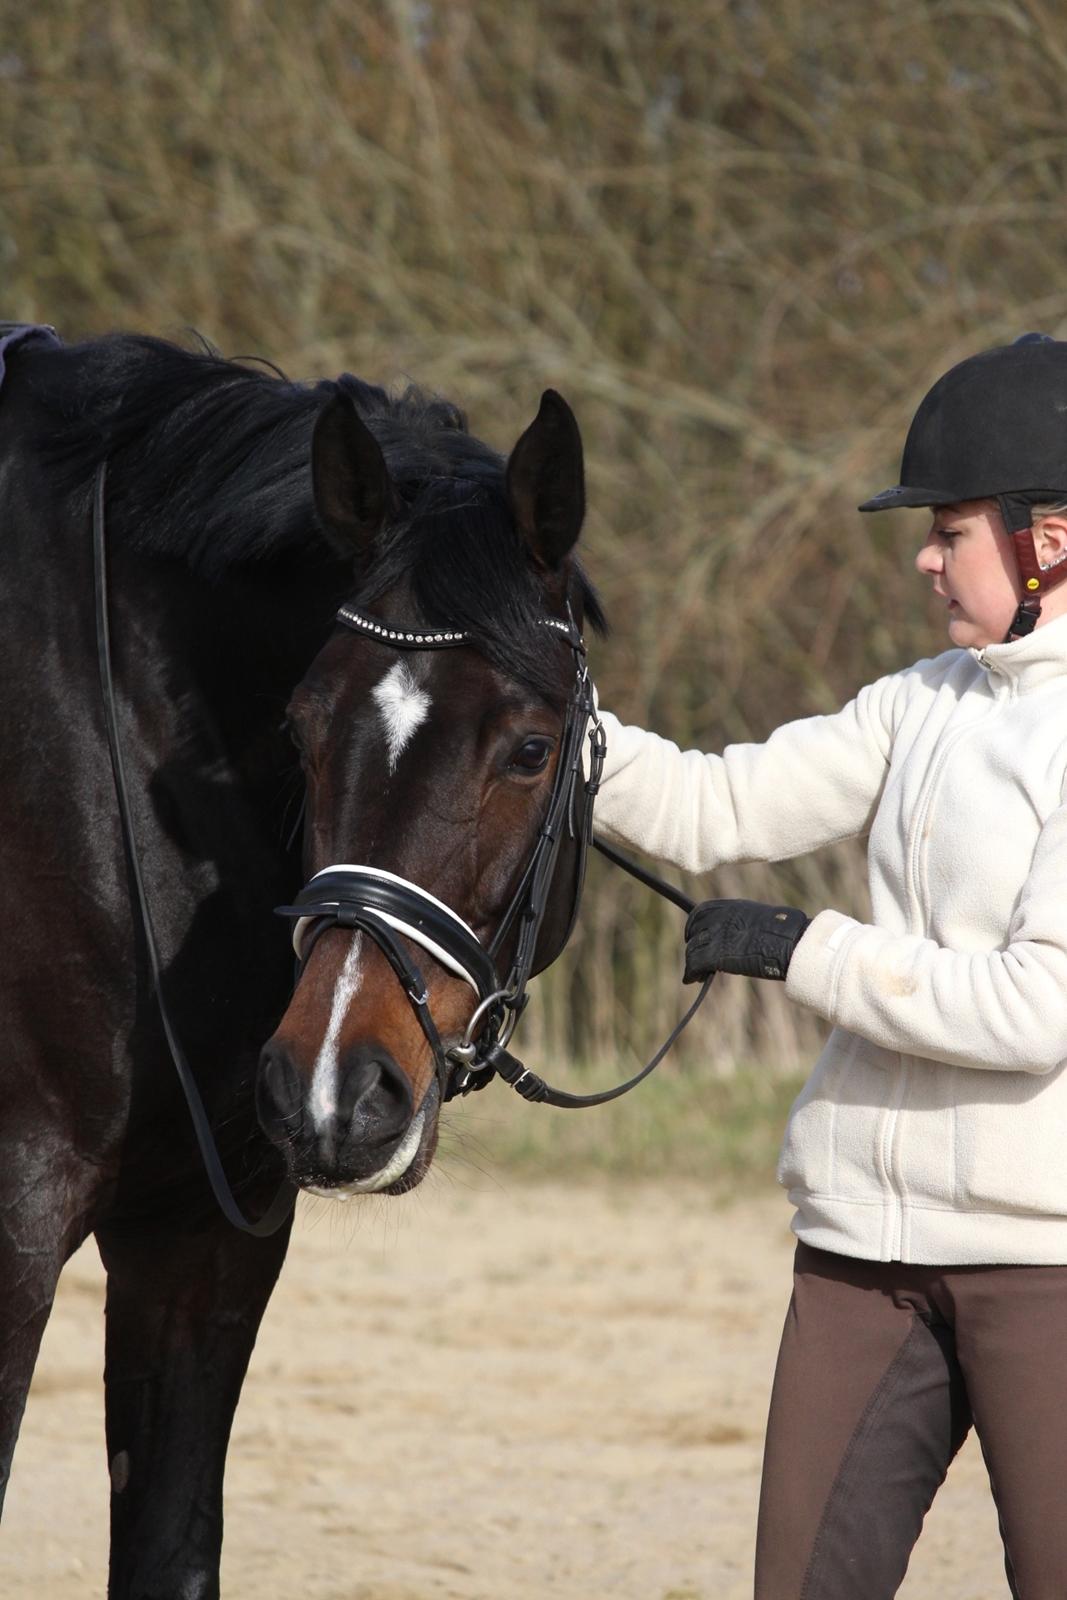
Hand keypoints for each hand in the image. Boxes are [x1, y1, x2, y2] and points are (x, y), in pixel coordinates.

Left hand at [683, 898, 809, 983]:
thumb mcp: (762, 920)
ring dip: (693, 962)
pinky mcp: (716, 955)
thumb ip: (746, 924)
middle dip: (693, 944)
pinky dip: (691, 973)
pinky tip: (691, 980)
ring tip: (696, 974)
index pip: (702, 912)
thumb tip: (747, 934)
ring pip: (693, 949)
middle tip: (695, 957)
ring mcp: (717, 936)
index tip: (694, 934)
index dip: (695, 925)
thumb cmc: (786, 933)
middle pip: (696, 931)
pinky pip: (695, 964)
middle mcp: (721, 919)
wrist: (790, 943)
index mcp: (732, 907)